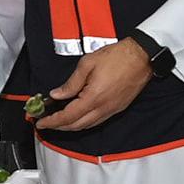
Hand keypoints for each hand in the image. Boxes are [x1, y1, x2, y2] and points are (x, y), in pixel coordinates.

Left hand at [35, 39, 154, 132]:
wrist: (142, 57)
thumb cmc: (118, 57)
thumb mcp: (87, 64)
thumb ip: (71, 83)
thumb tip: (57, 94)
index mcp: (93, 97)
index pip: (67, 116)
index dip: (52, 121)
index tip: (41, 122)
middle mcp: (103, 108)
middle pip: (76, 125)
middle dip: (58, 126)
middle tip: (46, 122)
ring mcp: (112, 109)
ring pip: (87, 125)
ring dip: (71, 126)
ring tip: (58, 120)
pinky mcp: (118, 108)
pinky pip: (97, 121)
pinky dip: (84, 122)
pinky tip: (77, 116)